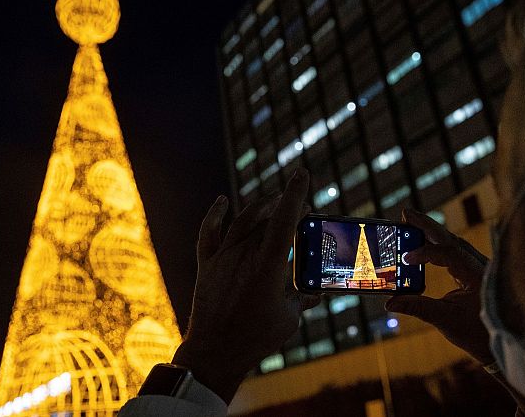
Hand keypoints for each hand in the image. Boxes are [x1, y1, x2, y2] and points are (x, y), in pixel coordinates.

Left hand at [172, 168, 319, 402]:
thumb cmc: (256, 337)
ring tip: (273, 201)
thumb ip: (303, 300)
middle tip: (298, 207)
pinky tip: (222, 201)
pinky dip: (215, 215)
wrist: (215, 352)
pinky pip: (208, 233)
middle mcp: (244, 254)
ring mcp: (223, 258)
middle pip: (266, 219)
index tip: (301, 173)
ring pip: (242, 222)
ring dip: (260, 208)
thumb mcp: (289, 318)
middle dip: (284, 208)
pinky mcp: (207, 265)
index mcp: (268, 264)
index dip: (294, 194)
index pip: (284, 220)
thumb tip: (316, 294)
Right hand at [385, 208, 493, 364]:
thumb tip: (390, 303)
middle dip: (427, 225)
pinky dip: (439, 245)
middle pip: (451, 238)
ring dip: (433, 232)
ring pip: (454, 243)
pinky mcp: (476, 272)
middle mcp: (481, 266)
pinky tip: (425, 242)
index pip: (449, 253)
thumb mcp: (445, 320)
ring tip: (411, 222)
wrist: (502, 345)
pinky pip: (456, 252)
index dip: (426, 253)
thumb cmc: (478, 334)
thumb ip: (417, 307)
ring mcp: (479, 268)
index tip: (406, 258)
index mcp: (477, 275)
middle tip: (405, 213)